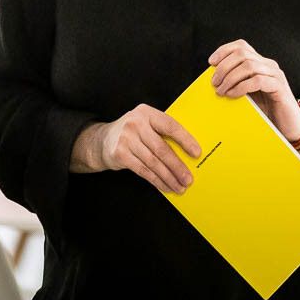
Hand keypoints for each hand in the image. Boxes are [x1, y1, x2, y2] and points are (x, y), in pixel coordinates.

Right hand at [70, 105, 200, 194]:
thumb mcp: (146, 123)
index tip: (196, 152)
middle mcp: (136, 123)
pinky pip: (143, 171)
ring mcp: (126, 138)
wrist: (103, 140)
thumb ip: (162, 132)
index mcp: (147, 112)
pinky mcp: (120, 154)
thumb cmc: (133, 132)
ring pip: (153, 163)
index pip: (170, 125)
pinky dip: (157, 181)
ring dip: (169, 177)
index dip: (185, 140)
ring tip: (180, 186)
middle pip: (161, 148)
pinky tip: (166, 187)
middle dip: (177, 166)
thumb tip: (188, 152)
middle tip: (188, 178)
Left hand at [208, 39, 299, 142]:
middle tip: (214, 82)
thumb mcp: (248, 94)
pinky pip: (257, 81)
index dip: (224, 50)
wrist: (289, 126)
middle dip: (224, 66)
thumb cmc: (267, 110)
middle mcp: (268, 65)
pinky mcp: (279, 87)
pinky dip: (241, 87)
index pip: (241, 46)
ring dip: (230, 77)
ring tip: (221, 90)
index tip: (211, 62)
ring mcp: (275, 74)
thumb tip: (215, 81)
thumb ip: (237, 83)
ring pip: (249, 65)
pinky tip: (233, 95)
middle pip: (242, 53)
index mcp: (260, 63)